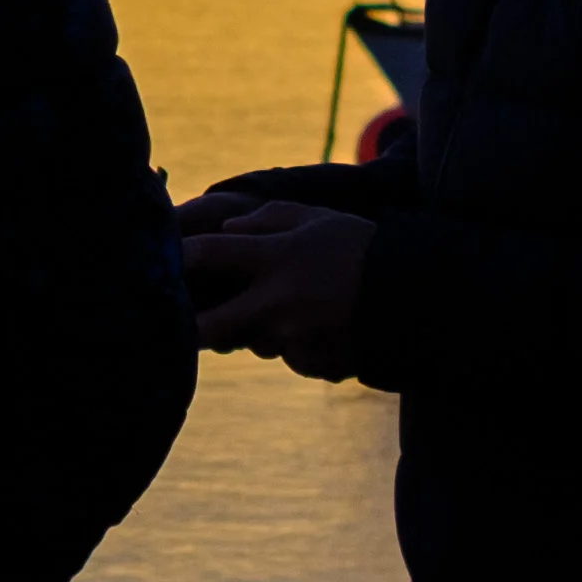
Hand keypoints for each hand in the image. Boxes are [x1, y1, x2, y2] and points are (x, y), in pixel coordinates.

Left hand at [177, 194, 382, 377]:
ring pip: (252, 341)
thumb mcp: (317, 218)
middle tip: (178, 324)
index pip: (210, 255)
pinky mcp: (311, 363)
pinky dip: (294, 343)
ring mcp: (293, 339)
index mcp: (276, 259)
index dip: (179, 256)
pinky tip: (321, 324)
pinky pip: (287, 355)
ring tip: (295, 305)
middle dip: (187, 328)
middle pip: (209, 327)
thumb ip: (267, 220)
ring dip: (257, 328)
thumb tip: (226, 230)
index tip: (166, 260)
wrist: (415, 296)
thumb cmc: (361, 247)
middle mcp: (277, 303)